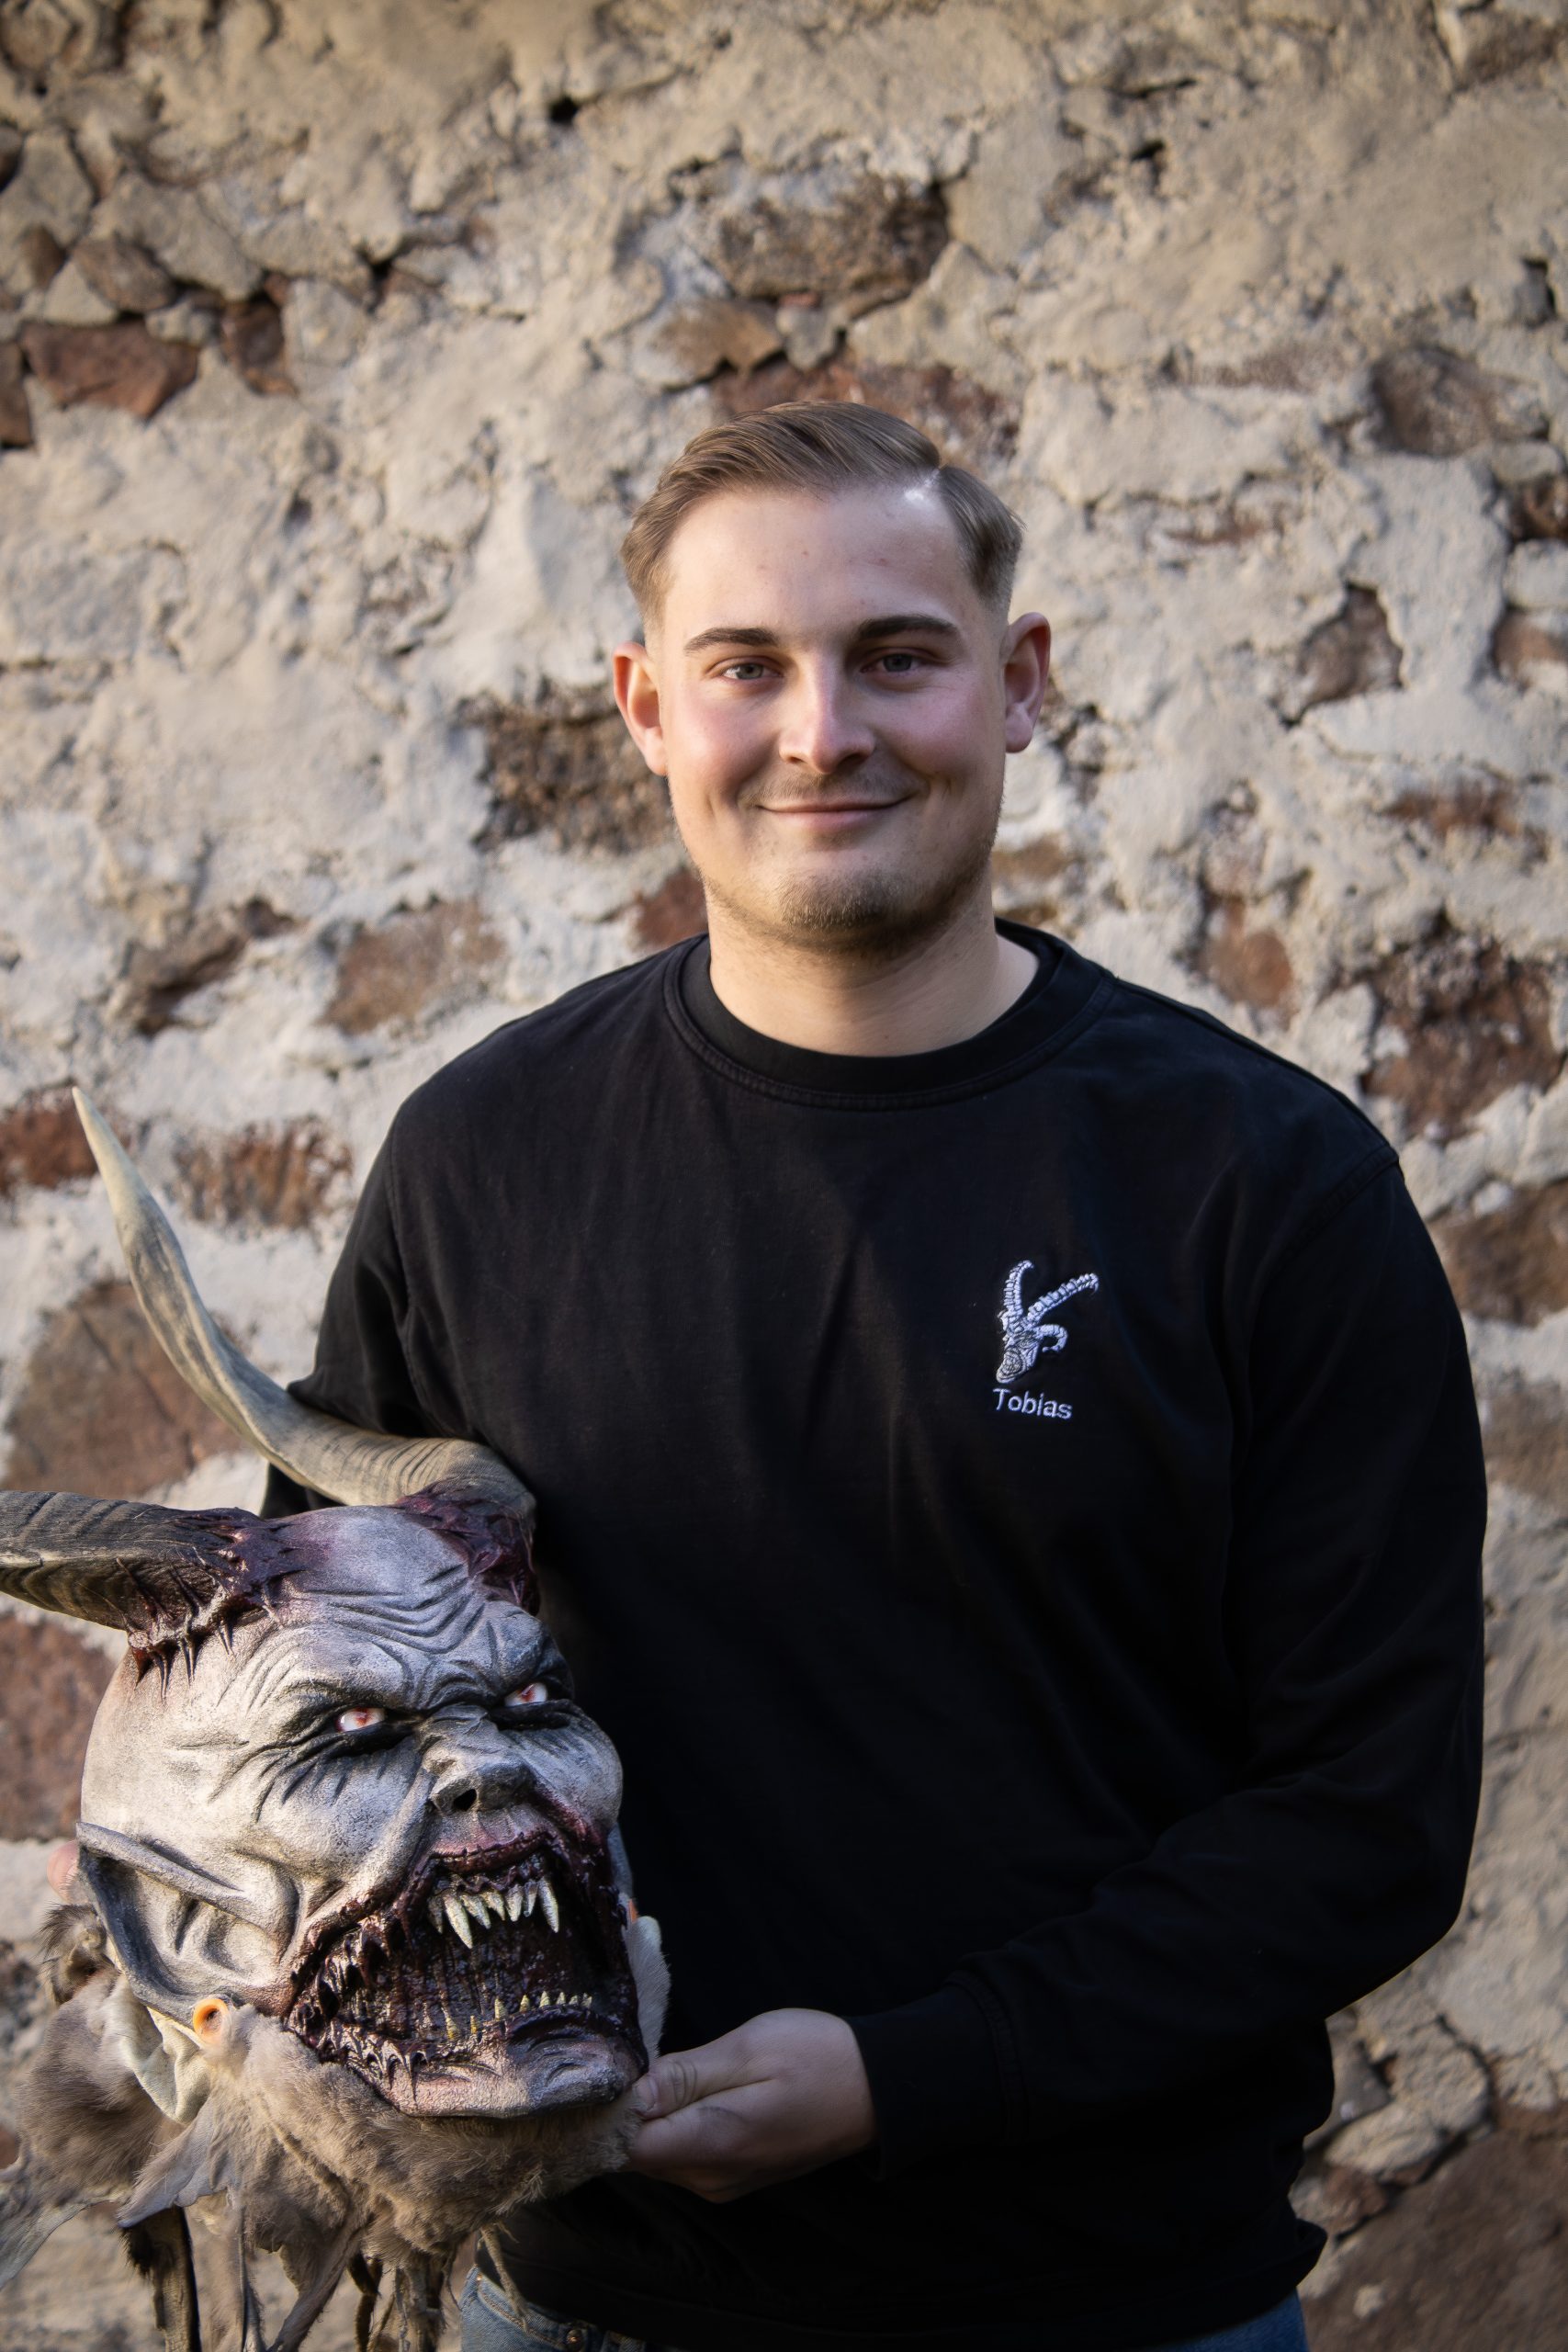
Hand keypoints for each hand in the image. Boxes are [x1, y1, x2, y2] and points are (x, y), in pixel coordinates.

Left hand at [626, 2007, 874, 2201]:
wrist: (877, 2088)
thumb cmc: (815, 2057)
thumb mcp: (748, 2049)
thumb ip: (684, 2075)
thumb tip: (627, 2096)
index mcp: (712, 2146)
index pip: (625, 2147)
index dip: (604, 2110)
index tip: (600, 2069)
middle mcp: (710, 2179)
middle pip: (636, 2153)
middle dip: (623, 2111)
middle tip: (627, 2055)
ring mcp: (723, 2184)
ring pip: (657, 2155)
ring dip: (649, 2117)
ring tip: (659, 2064)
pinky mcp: (734, 2177)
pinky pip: (682, 2156)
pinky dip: (672, 2126)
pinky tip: (684, 2088)